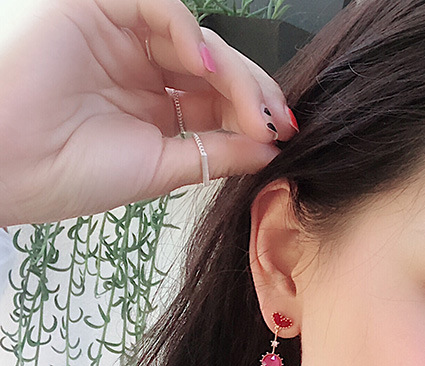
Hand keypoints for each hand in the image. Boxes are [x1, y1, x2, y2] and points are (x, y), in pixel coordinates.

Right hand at [0, 0, 295, 225]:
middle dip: (253, 94)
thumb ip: (217, 155)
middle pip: (215, 69)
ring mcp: (120, 40)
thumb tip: (270, 150)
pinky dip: (188, 32)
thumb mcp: (161, 169)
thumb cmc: (71, 175)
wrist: (8, 168)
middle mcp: (141, 71)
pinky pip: (156, 7)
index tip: (283, 136)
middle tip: (277, 123)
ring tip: (252, 109)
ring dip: (233, 72)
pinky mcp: (96, 9)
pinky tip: (208, 69)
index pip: (217, 101)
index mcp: (154, 109)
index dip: (252, 114)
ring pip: (196, 40)